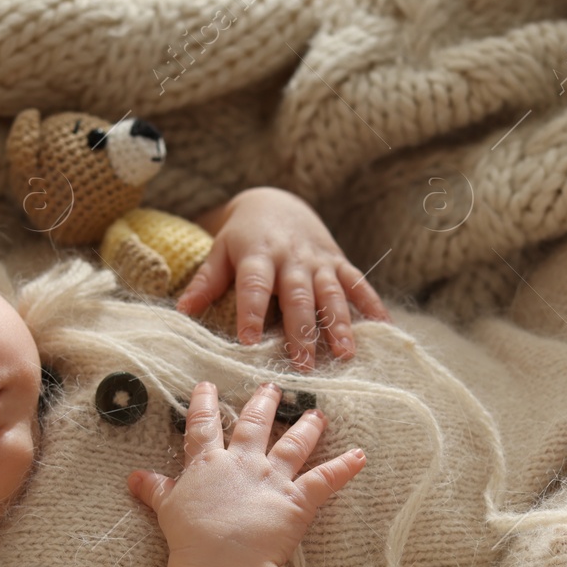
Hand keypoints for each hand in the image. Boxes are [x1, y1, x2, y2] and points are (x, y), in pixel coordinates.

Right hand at [129, 380, 366, 566]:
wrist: (222, 559)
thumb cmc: (192, 538)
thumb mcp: (167, 511)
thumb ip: (156, 490)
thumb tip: (134, 478)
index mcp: (208, 464)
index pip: (205, 426)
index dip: (205, 404)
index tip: (207, 386)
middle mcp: (243, 463)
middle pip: (255, 425)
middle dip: (264, 404)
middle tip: (272, 386)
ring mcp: (273, 478)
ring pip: (293, 445)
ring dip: (307, 428)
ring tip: (317, 413)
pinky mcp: (299, 499)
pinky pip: (327, 479)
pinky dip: (345, 468)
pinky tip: (361, 456)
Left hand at [175, 187, 390, 370]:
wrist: (276, 201)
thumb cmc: (243, 236)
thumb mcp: (220, 251)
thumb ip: (206, 281)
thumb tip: (182, 311)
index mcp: (257, 255)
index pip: (254, 285)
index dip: (252, 312)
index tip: (249, 341)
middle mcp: (291, 258)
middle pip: (298, 296)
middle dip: (302, 331)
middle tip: (303, 365)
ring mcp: (318, 261)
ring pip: (331, 293)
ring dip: (339, 324)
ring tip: (345, 354)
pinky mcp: (338, 262)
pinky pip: (358, 284)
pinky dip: (372, 305)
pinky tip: (384, 329)